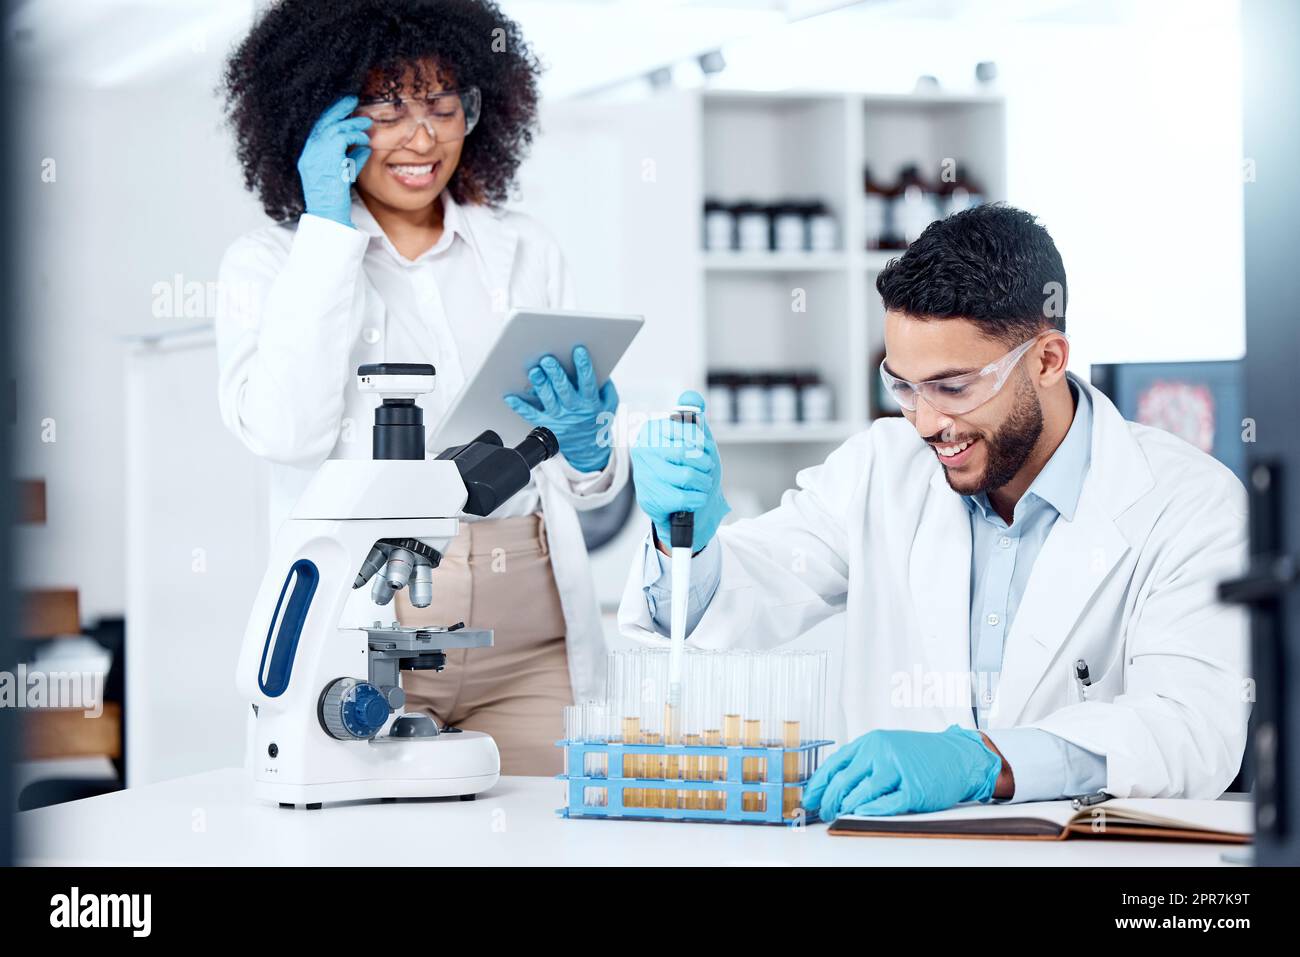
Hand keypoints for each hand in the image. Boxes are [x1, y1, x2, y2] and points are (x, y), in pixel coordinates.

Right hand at [297, 95, 371, 226]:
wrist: (328, 214)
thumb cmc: (335, 199)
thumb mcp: (342, 175)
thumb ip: (350, 159)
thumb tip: (364, 147)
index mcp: (307, 154)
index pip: (317, 127)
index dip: (330, 114)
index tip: (343, 107)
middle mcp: (308, 151)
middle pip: (322, 121)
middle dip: (338, 108)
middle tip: (352, 99)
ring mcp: (315, 153)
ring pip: (335, 128)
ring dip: (352, 123)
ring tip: (367, 122)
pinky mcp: (327, 157)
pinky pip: (342, 138)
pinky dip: (355, 137)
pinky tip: (365, 141)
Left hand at [504, 345, 618, 472]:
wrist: (587, 449)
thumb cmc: (597, 421)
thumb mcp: (609, 405)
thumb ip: (606, 387)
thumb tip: (600, 369)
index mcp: (590, 403)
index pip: (588, 382)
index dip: (584, 366)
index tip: (578, 350)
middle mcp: (574, 410)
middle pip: (564, 390)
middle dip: (556, 373)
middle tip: (548, 359)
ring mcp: (559, 418)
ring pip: (548, 400)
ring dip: (540, 385)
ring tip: (534, 371)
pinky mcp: (546, 424)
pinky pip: (531, 415)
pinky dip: (520, 406)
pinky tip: (510, 397)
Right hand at [630, 390, 729, 551]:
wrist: (681, 507)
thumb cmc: (689, 468)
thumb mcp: (695, 441)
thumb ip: (694, 418)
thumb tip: (691, 397)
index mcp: (652, 430)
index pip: (685, 429)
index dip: (702, 442)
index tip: (704, 449)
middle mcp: (642, 450)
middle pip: (686, 453)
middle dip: (705, 464)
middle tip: (706, 469)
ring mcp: (643, 475)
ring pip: (687, 475)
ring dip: (703, 483)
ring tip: (702, 483)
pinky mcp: (648, 499)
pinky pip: (683, 497)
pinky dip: (697, 499)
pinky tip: (695, 497)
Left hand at [803, 726, 1001, 820]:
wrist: (957, 755)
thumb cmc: (920, 753)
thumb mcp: (886, 746)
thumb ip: (861, 760)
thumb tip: (831, 784)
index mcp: (871, 742)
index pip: (835, 763)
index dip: (819, 783)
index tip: (809, 797)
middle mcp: (881, 752)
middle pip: (843, 780)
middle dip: (829, 799)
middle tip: (823, 812)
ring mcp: (898, 770)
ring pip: (862, 792)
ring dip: (845, 807)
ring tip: (837, 814)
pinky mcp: (914, 789)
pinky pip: (887, 803)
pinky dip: (870, 810)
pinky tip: (858, 814)